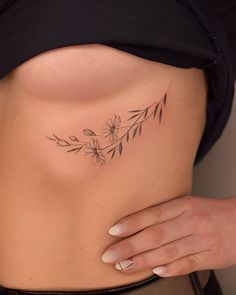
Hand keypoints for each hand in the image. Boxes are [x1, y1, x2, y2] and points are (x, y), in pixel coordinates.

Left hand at [101, 195, 235, 276]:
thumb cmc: (208, 211)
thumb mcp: (187, 204)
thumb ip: (164, 213)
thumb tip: (136, 224)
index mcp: (184, 206)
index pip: (153, 214)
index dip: (132, 222)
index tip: (113, 230)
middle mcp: (191, 222)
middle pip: (156, 235)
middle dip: (130, 246)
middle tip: (110, 254)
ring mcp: (201, 240)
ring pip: (168, 252)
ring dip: (143, 260)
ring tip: (124, 265)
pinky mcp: (210, 256)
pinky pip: (187, 265)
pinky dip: (170, 269)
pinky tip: (154, 271)